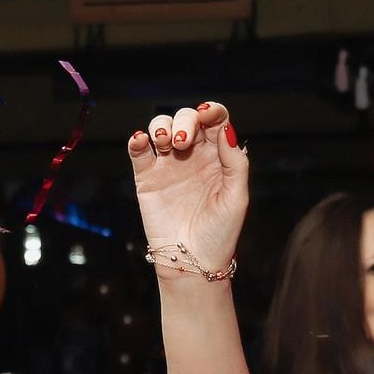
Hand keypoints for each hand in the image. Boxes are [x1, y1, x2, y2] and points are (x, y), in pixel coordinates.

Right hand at [129, 101, 249, 273]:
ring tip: (165, 142)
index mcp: (218, 157)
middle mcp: (193, 155)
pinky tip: (140, 141)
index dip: (211, 111)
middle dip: (184, 121)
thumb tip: (226, 128)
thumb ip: (234, 162)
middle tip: (182, 142)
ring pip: (160, 127)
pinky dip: (136, 140)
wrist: (192, 262)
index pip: (215, 121)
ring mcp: (168, 165)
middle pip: (186, 118)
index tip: (207, 116)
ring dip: (161, 125)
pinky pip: (138, 150)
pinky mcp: (146, 177)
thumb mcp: (237, 197)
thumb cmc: (220, 233)